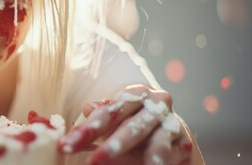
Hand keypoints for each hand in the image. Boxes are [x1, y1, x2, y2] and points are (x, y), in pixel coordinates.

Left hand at [58, 85, 193, 164]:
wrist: (166, 129)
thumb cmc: (131, 122)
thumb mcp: (112, 120)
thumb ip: (98, 119)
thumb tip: (87, 108)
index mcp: (134, 94)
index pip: (108, 112)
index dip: (87, 130)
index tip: (67, 145)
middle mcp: (156, 104)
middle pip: (131, 126)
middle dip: (111, 145)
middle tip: (93, 161)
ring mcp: (172, 122)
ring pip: (157, 140)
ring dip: (144, 157)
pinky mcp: (184, 141)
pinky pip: (173, 153)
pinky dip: (162, 162)